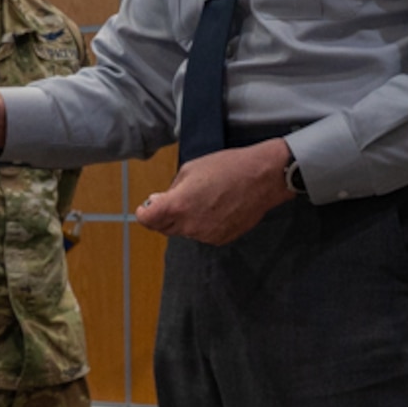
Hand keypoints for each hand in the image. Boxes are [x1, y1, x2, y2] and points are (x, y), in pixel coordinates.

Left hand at [135, 139, 295, 244]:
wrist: (262, 178)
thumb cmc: (227, 167)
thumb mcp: (190, 169)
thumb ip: (171, 190)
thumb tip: (159, 202)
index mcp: (178, 205)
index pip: (147, 220)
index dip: (145, 213)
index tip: (148, 207)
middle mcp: (190, 225)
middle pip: (164, 228)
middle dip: (164, 216)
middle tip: (175, 199)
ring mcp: (206, 235)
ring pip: (185, 231)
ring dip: (185, 220)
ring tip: (204, 199)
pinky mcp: (221, 239)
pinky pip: (203, 234)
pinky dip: (203, 224)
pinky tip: (216, 208)